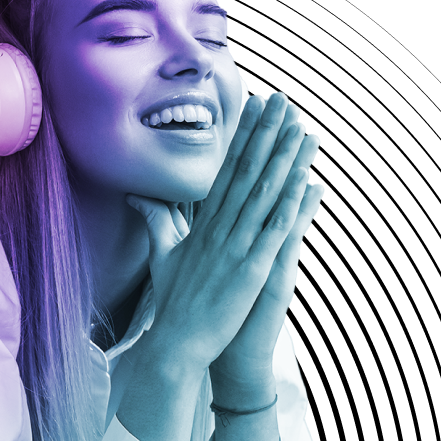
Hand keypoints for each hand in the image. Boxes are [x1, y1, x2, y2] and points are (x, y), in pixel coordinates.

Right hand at [125, 92, 316, 388]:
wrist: (176, 342)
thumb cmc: (172, 303)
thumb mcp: (162, 257)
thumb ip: (156, 223)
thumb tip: (137, 199)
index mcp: (205, 225)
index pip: (227, 171)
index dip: (244, 137)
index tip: (256, 108)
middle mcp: (220, 228)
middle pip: (247, 171)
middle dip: (266, 133)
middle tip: (284, 99)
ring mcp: (236, 246)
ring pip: (263, 192)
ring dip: (284, 157)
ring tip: (301, 125)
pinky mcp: (250, 268)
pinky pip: (274, 229)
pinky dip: (289, 202)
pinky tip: (304, 179)